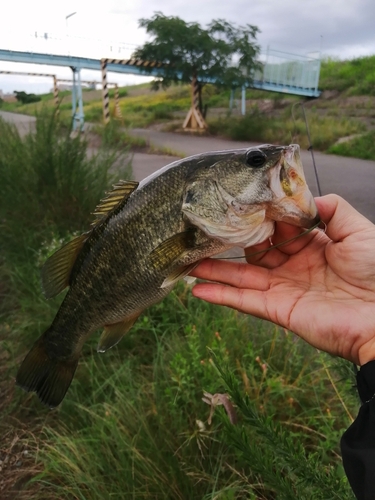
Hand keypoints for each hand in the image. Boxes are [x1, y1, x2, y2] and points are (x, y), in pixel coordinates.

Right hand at [192, 195, 374, 365]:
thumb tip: (305, 197)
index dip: (259, 217)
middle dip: (229, 242)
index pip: (277, 228)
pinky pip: (244, 301)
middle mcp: (293, 266)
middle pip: (253, 251)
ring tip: (187, 261)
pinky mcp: (278, 310)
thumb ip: (332, 209)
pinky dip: (220, 296)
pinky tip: (198, 290)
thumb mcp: (358, 230)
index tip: (238, 204)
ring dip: (214, 269)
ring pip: (241, 276)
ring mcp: (283, 288)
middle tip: (203, 230)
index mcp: (311, 246)